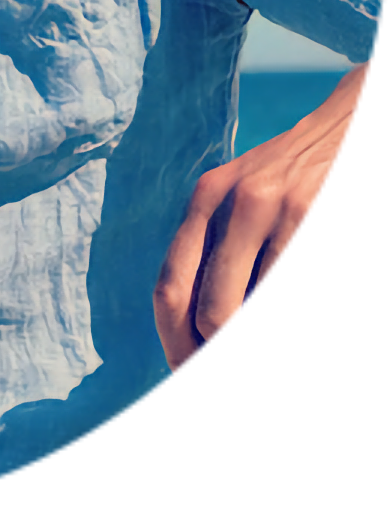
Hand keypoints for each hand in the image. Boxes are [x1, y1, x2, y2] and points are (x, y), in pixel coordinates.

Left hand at [154, 60, 372, 375]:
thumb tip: (207, 321)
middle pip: (187, 301)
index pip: (167, 284)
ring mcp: (260, 207)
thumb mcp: (244, 196)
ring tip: (260, 388)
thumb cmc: (294, 170)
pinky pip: (279, 290)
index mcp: (202, 202)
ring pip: (231, 305)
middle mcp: (220, 202)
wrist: (345, 119)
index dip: (172, 337)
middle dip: (198, 357)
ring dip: (242, 358)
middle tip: (218, 394)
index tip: (188, 376)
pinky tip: (294, 355)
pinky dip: (281, 333)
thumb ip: (222, 243)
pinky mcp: (303, 213)